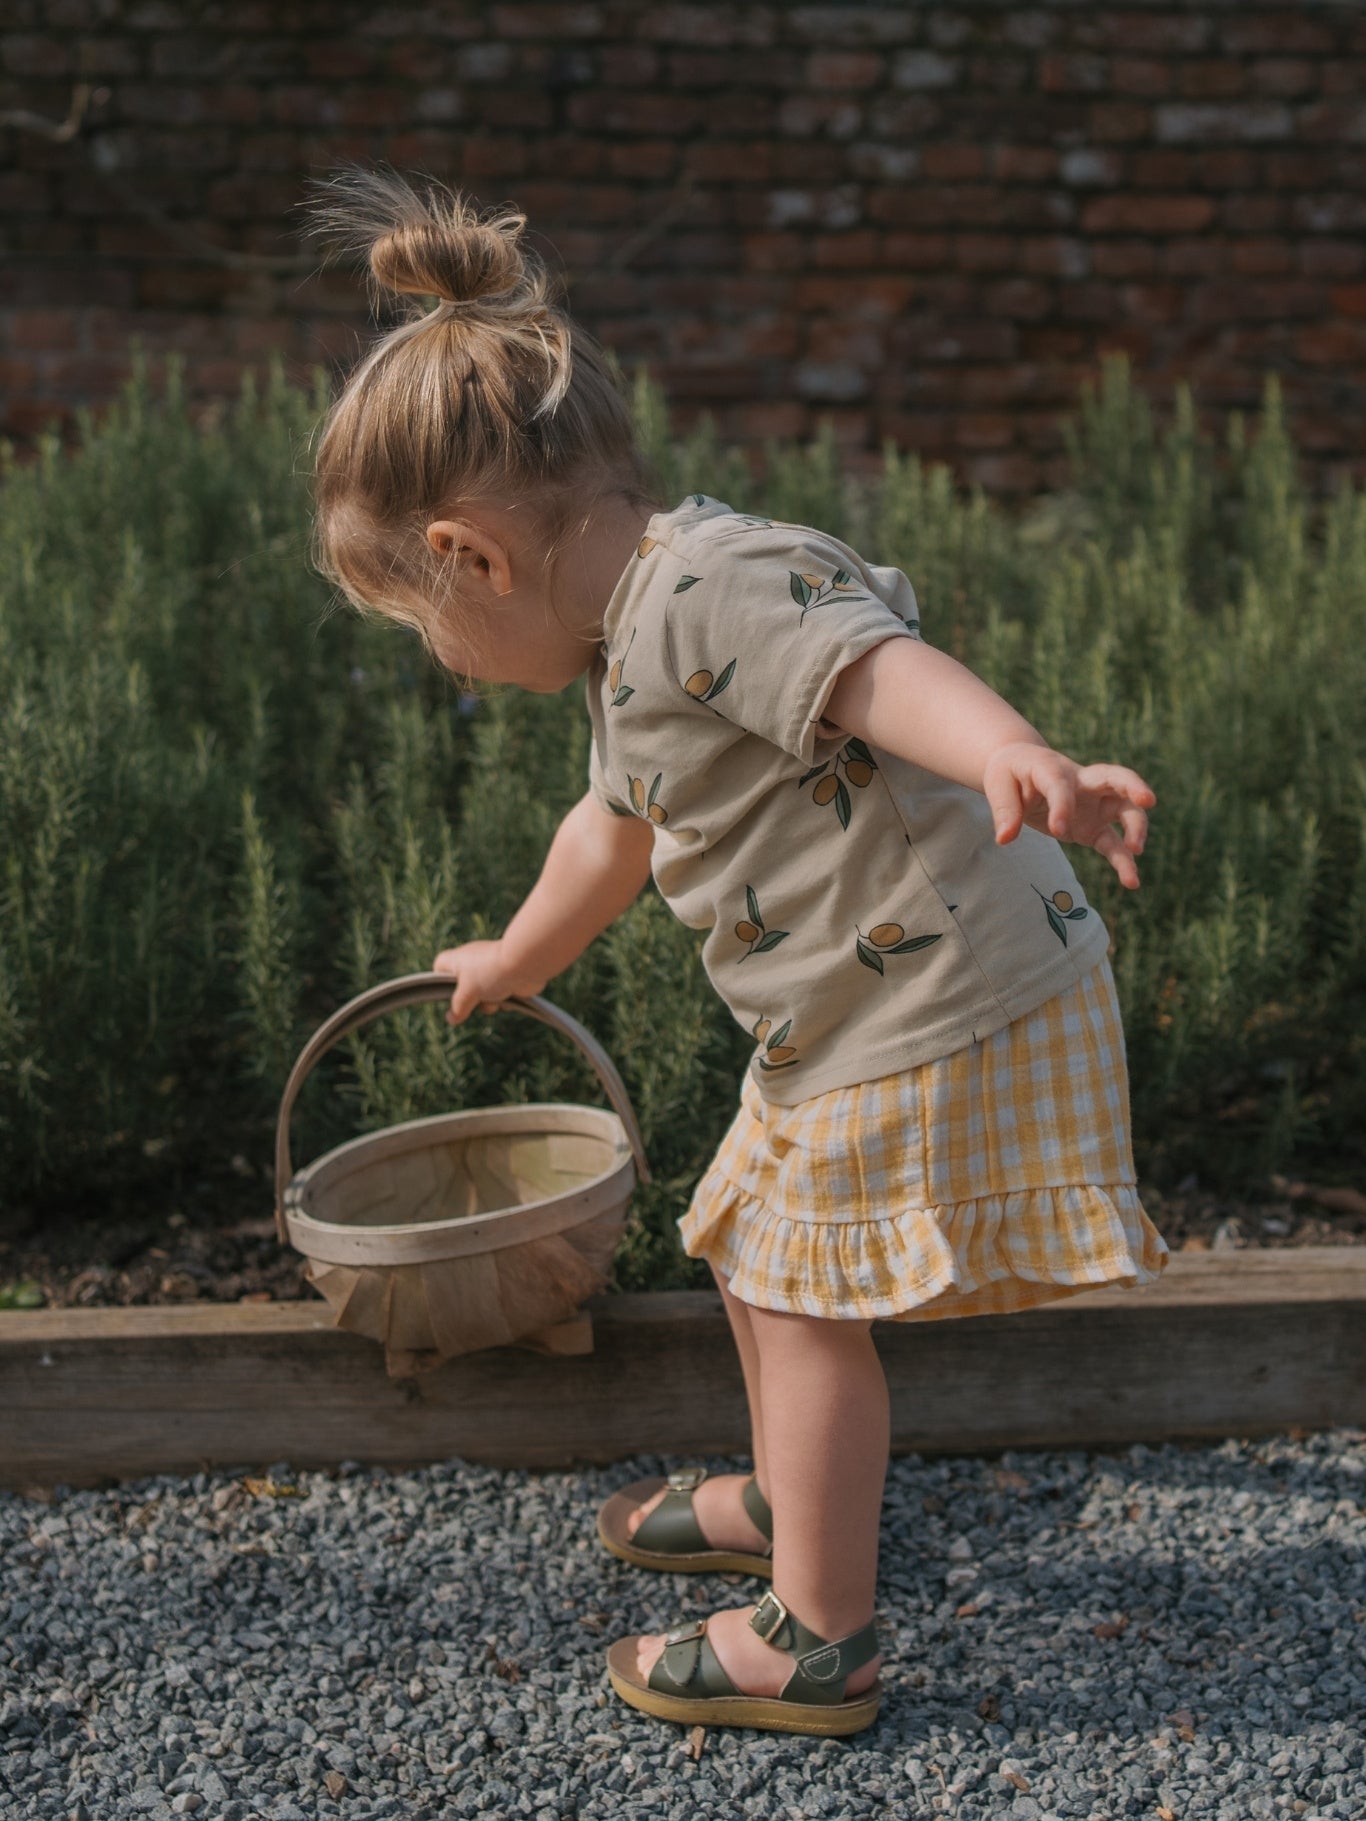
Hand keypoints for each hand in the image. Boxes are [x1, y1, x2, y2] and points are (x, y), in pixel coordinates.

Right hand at [431, 939, 543, 1023]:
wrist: (525, 964)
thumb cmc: (490, 973)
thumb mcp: (468, 992)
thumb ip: (458, 1006)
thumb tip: (451, 1018)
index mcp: (458, 959)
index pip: (440, 965)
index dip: (438, 980)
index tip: (444, 993)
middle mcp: (474, 963)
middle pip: (462, 987)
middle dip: (468, 1000)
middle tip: (472, 1002)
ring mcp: (491, 972)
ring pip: (482, 996)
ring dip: (488, 1003)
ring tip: (494, 998)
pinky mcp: (507, 979)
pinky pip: (499, 996)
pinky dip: (503, 1000)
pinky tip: (508, 997)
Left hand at [982, 741, 1155, 888]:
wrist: (1023, 769)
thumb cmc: (1010, 773)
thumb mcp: (998, 784)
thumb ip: (1004, 809)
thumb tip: (1005, 838)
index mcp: (1054, 769)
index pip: (1062, 785)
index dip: (1062, 806)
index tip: (1058, 830)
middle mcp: (1082, 783)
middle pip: (1116, 778)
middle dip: (1134, 787)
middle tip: (1148, 801)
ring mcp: (1093, 804)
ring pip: (1125, 810)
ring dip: (1135, 828)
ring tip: (1135, 852)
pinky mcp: (1094, 826)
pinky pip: (1113, 843)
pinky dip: (1122, 860)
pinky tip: (1131, 882)